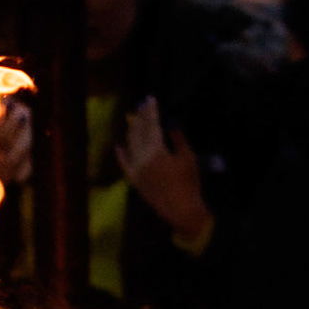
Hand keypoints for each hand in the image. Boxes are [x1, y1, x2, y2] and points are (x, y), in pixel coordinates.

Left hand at [116, 98, 212, 243]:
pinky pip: (124, 164)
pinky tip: (119, 144)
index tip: (150, 98)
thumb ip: (177, 138)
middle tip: (142, 105)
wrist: (181, 210)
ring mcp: (135, 170)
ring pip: (130, 145)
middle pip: (139, 132)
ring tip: (134, 118)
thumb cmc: (189, 183)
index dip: (151, 111)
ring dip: (132, 130)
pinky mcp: (134, 180)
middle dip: (140, 117)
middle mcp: (141, 158)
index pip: (152, 125)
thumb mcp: (187, 157)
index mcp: (156, 151)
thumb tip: (170, 122)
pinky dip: (121, 153)